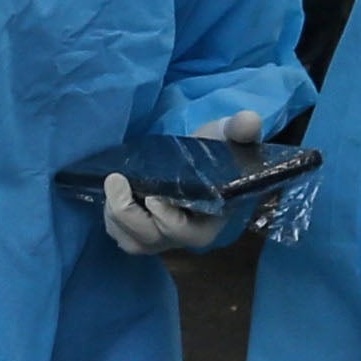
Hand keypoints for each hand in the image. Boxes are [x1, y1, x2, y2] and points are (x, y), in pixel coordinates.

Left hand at [91, 109, 263, 259]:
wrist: (197, 157)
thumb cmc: (215, 150)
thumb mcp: (228, 136)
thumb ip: (240, 130)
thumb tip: (250, 119)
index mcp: (210, 221)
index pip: (185, 233)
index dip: (166, 219)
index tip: (153, 197)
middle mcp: (184, 237)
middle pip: (149, 240)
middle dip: (127, 213)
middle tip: (116, 179)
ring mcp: (162, 239)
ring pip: (130, 241)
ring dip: (115, 215)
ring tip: (115, 183)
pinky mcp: (143, 235)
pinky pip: (120, 236)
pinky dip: (111, 218)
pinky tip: (113, 194)